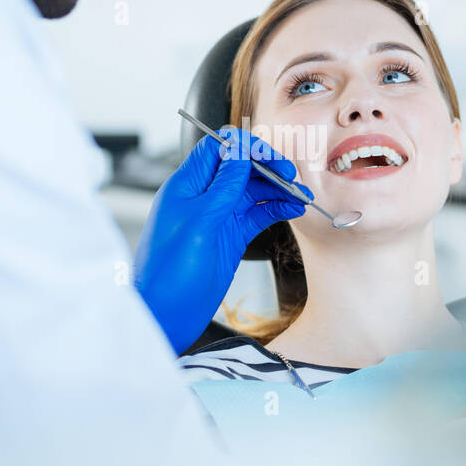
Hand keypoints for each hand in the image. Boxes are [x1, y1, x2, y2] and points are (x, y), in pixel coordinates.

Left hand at [135, 126, 309, 353]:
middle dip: (267, 169)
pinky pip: (256, 215)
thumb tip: (238, 151)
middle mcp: (202, 198)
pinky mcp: (229, 238)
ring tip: (301, 196)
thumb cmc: (169, 274)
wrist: (165, 317)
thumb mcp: (199, 224)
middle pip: (240, 168)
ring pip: (252, 192)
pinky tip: (291, 210)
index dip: (246, 148)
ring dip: (277, 191)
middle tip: (291, 177)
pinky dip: (274, 210)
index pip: (218, 149)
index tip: (270, 157)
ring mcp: (217, 218)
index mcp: (187, 186)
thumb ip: (222, 187)